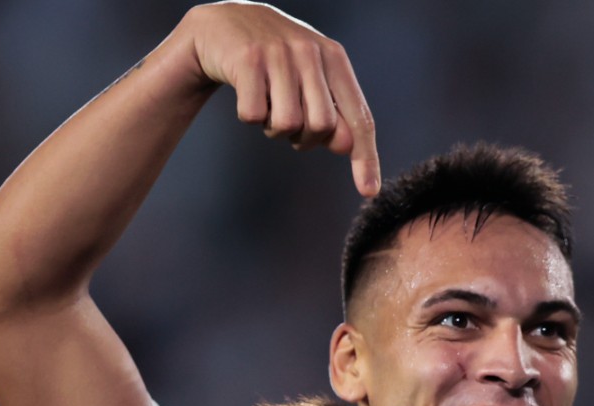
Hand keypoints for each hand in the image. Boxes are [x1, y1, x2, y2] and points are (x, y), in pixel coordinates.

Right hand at [177, 1, 379, 194]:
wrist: (224, 25)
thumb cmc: (275, 62)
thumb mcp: (309, 82)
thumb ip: (332, 113)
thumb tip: (345, 147)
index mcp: (335, 58)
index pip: (359, 117)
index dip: (365, 157)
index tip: (369, 192)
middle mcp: (310, 51)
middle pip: (322, 126)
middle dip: (305, 137)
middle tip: (289, 121)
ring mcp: (278, 53)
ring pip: (287, 124)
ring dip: (274, 128)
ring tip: (268, 105)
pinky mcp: (247, 59)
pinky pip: (253, 115)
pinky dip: (250, 116)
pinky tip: (247, 93)